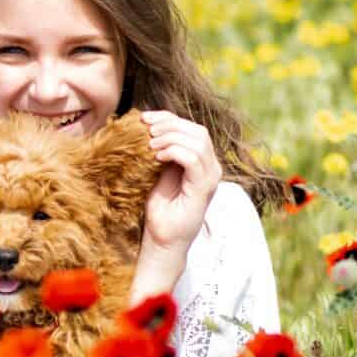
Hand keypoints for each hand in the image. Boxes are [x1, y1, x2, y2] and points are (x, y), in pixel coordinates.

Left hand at [141, 111, 221, 254]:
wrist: (163, 239)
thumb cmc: (159, 209)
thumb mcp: (158, 173)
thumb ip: (162, 152)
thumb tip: (149, 126)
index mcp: (202, 161)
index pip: (192, 128)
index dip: (169, 118)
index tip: (144, 118)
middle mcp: (212, 167)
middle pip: (198, 131)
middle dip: (170, 124)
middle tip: (147, 129)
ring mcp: (211, 178)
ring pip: (198, 141)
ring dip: (170, 137)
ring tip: (150, 145)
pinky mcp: (204, 189)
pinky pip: (194, 159)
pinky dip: (174, 152)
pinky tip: (157, 157)